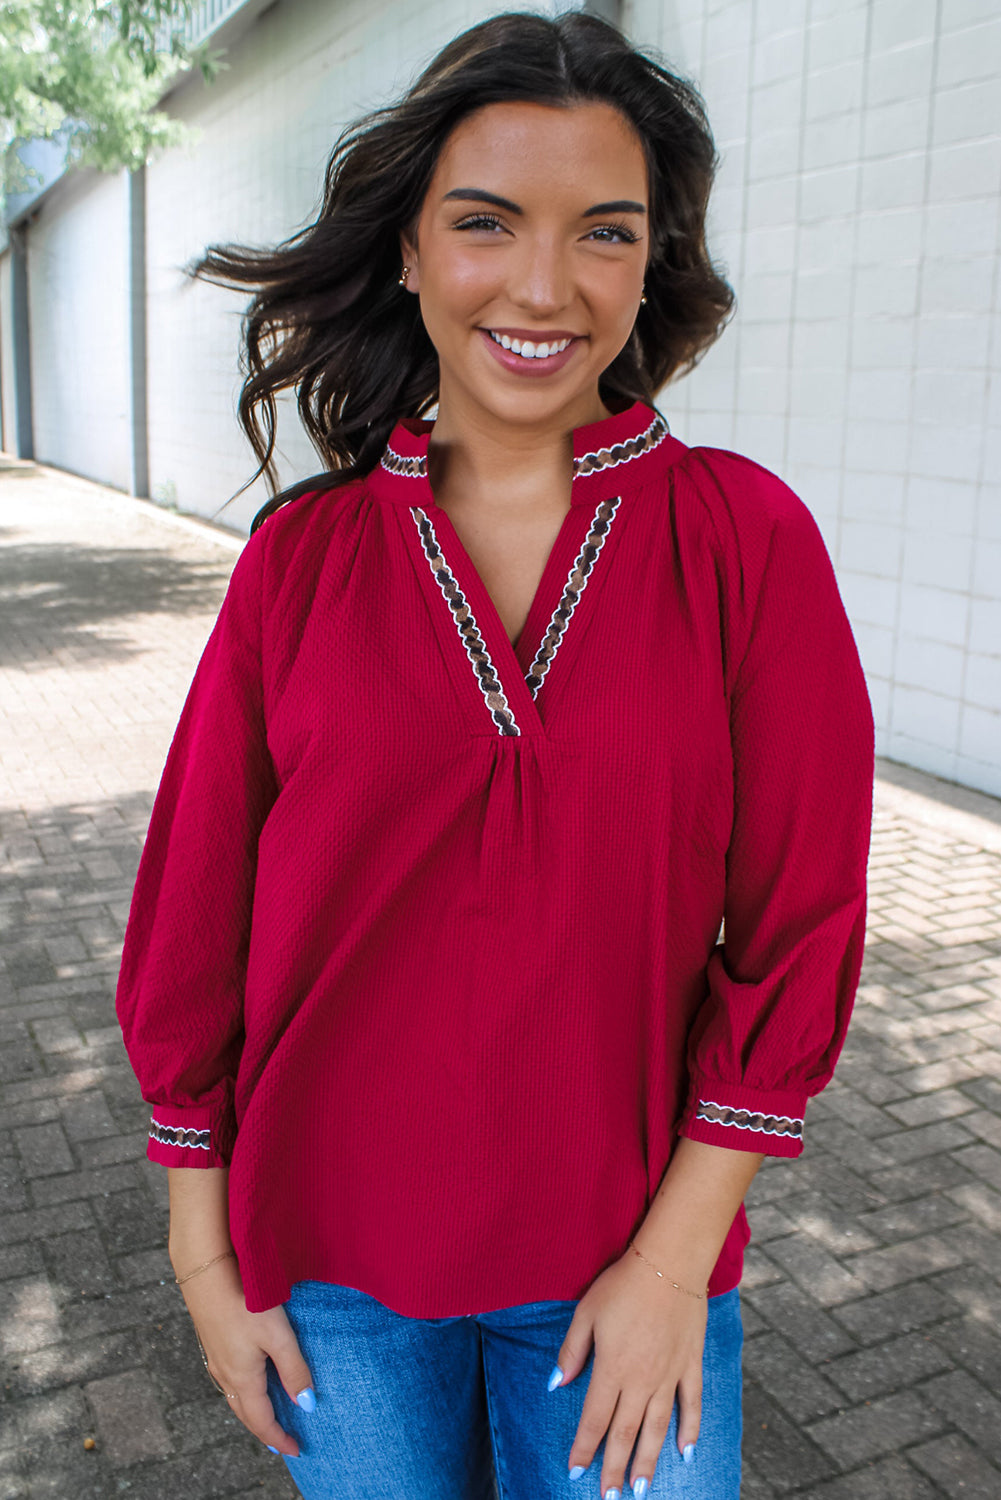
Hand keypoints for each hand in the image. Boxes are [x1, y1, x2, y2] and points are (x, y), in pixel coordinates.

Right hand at [177, 1253, 313, 1456]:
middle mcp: (226, 1376)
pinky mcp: (213, 1345)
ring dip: (254, 1413)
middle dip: (265, 1431)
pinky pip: (230, 1382)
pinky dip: (245, 1394)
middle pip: (246, 1415)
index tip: (296, 1449)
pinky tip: (253, 1382)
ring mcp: (216, 1360)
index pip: (262, 1421)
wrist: (206, 1274)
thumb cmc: (245, 1302)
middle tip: (284, 1441)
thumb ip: (294, 1370)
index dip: (279, 1438)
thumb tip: (306, 1405)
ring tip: (272, 1416)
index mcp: (242, 1379)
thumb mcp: (278, 1336)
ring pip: (236, 1399)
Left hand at [552, 1250, 706, 1497]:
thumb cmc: (622, 1285)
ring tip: (640, 1489)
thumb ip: (572, 1351)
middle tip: (609, 1497)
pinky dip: (690, 1430)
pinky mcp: (690, 1365)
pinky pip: (691, 1405)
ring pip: (657, 1429)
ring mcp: (669, 1376)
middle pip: (625, 1434)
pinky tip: (686, 1452)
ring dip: (648, 1461)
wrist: (669, 1264)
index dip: (584, 1449)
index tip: (576, 1472)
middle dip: (614, 1468)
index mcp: (612, 1369)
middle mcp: (641, 1381)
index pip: (594, 1420)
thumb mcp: (586, 1313)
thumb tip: (557, 1384)